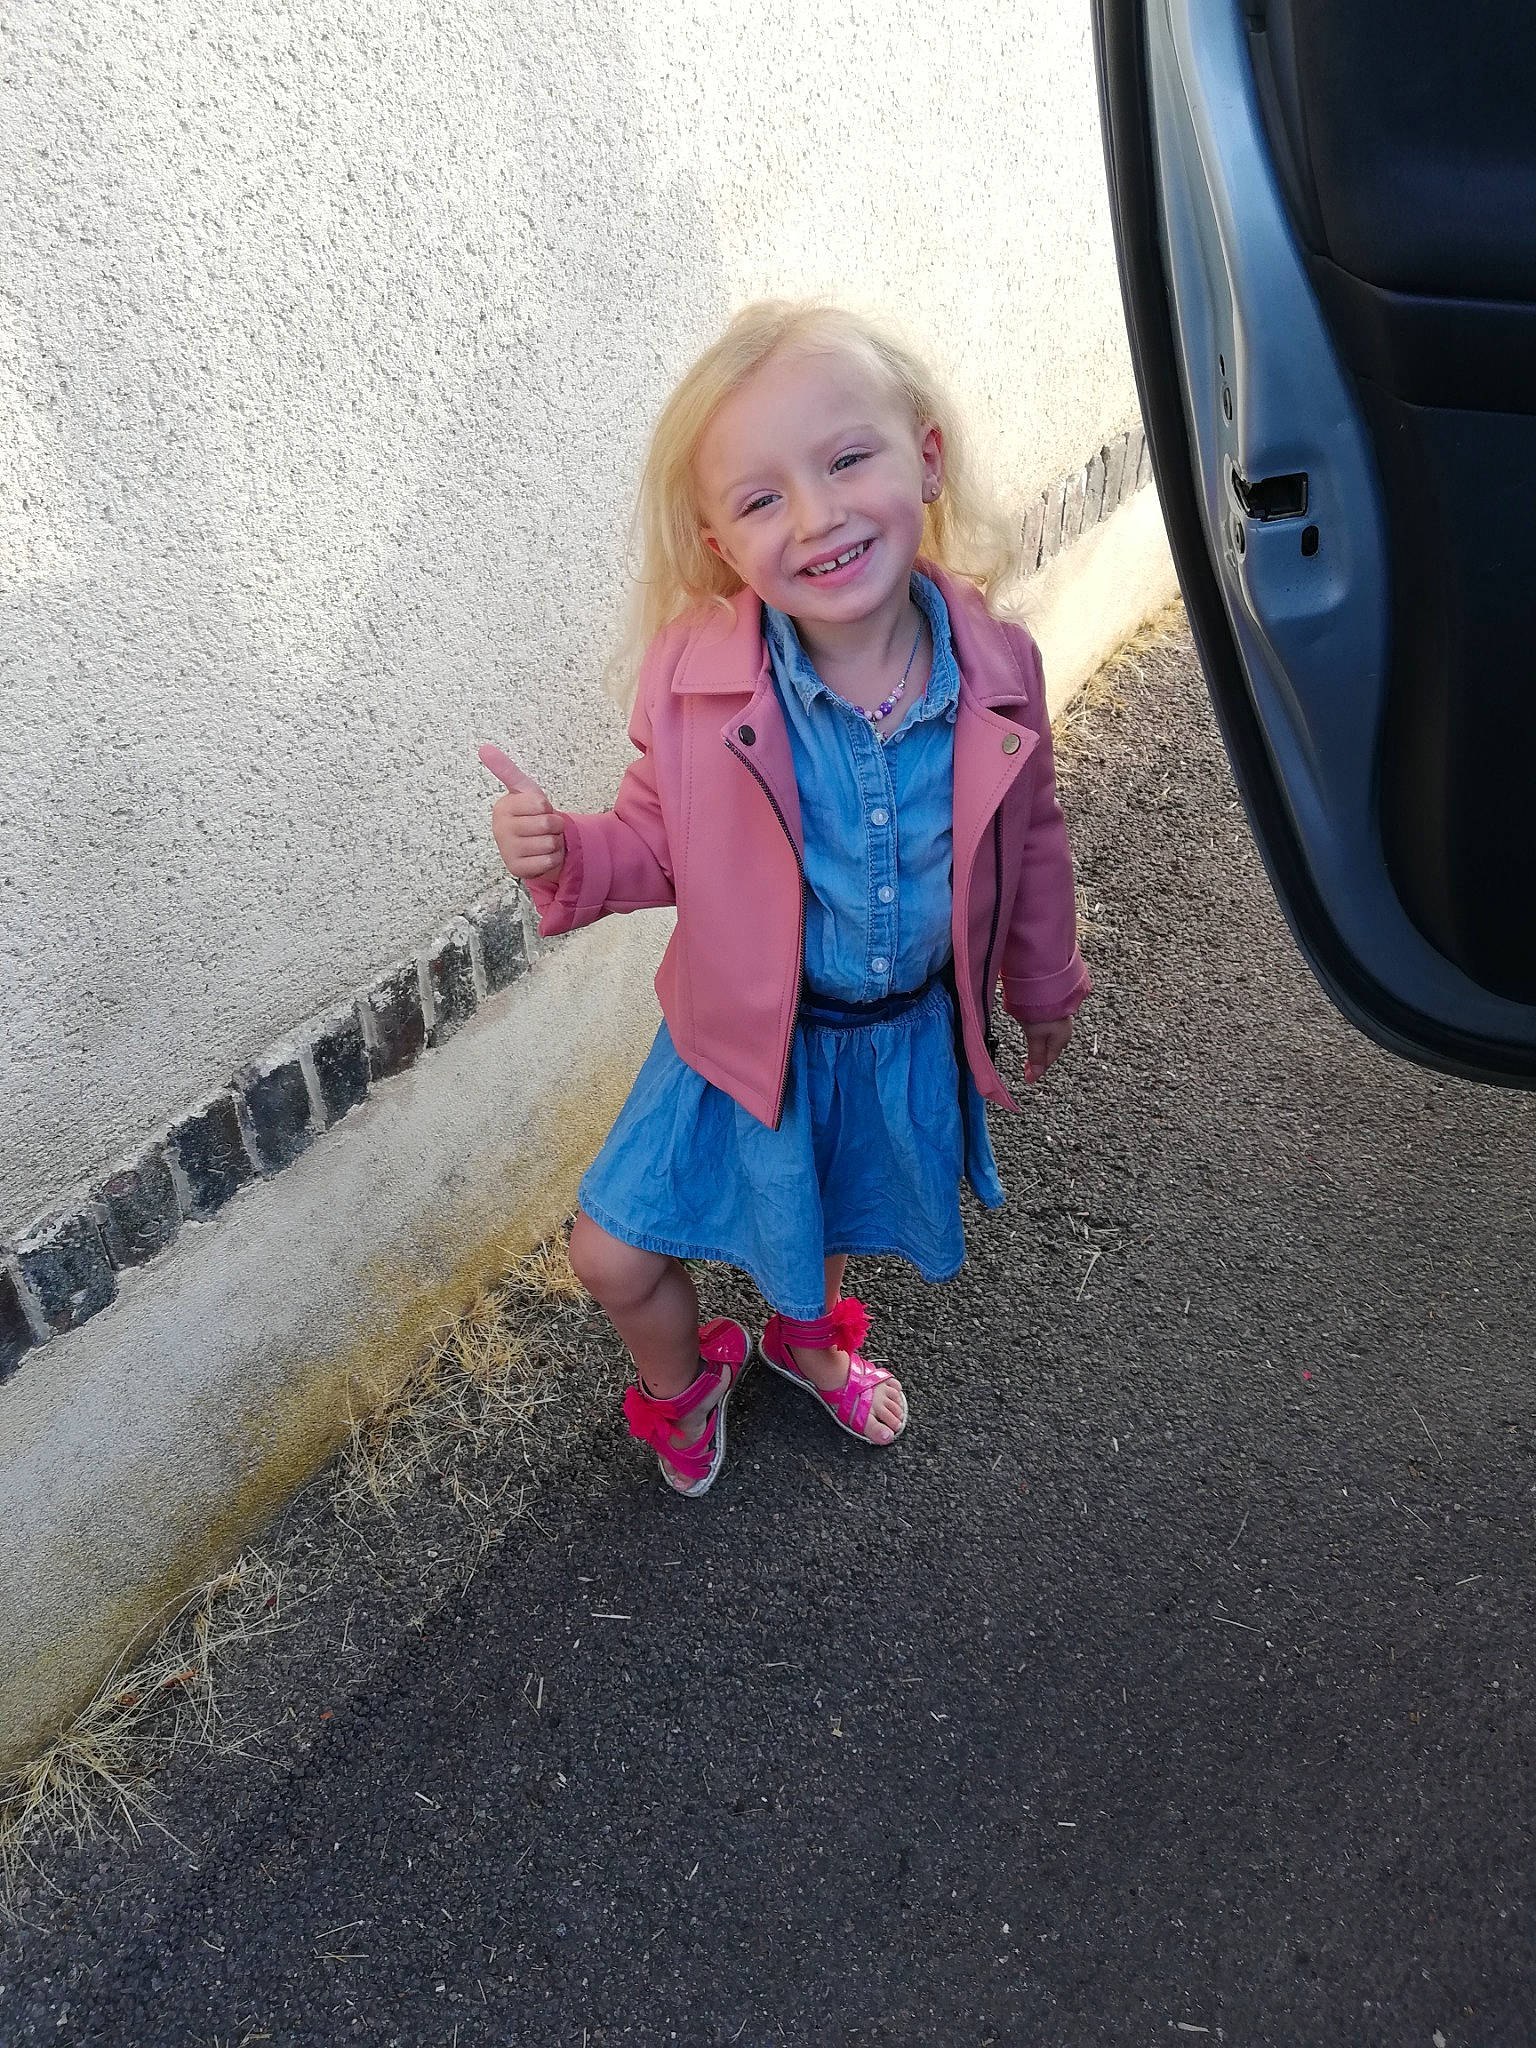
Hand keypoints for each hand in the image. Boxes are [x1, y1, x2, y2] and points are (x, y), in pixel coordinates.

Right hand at [479, 743, 565, 882]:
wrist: (533, 844)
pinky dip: (553, 858)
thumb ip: (505, 769)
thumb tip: (483, 747)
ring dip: (555, 842)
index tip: (537, 809)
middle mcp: (500, 829)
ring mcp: (507, 851)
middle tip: (544, 827)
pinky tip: (541, 855)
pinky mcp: (516, 869)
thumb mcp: (523, 790)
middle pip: (547, 824)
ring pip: (550, 844)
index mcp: (502, 808)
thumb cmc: (529, 815)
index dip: (546, 807)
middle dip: (555, 825)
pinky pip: (549, 861)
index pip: (540, 804)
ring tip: (543, 840)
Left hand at [1022, 1016, 1072, 1085]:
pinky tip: (1035, 1031)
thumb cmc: (1043, 1009)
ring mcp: (1059, 1020)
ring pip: (1048, 1038)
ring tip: (1031, 1052)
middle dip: (1039, 1059)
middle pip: (1050, 1050)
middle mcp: (1062, 1031)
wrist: (1046, 983)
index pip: (1048, 1061)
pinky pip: (1047, 1027)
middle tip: (1028, 1067)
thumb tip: (1035, 1075)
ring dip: (1039, 1047)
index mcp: (1061, 1040)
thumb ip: (1036, 1056)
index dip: (1037, 1070)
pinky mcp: (1054, 1010)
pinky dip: (1040, 1034)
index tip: (1028, 1078)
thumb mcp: (1036, 1036)